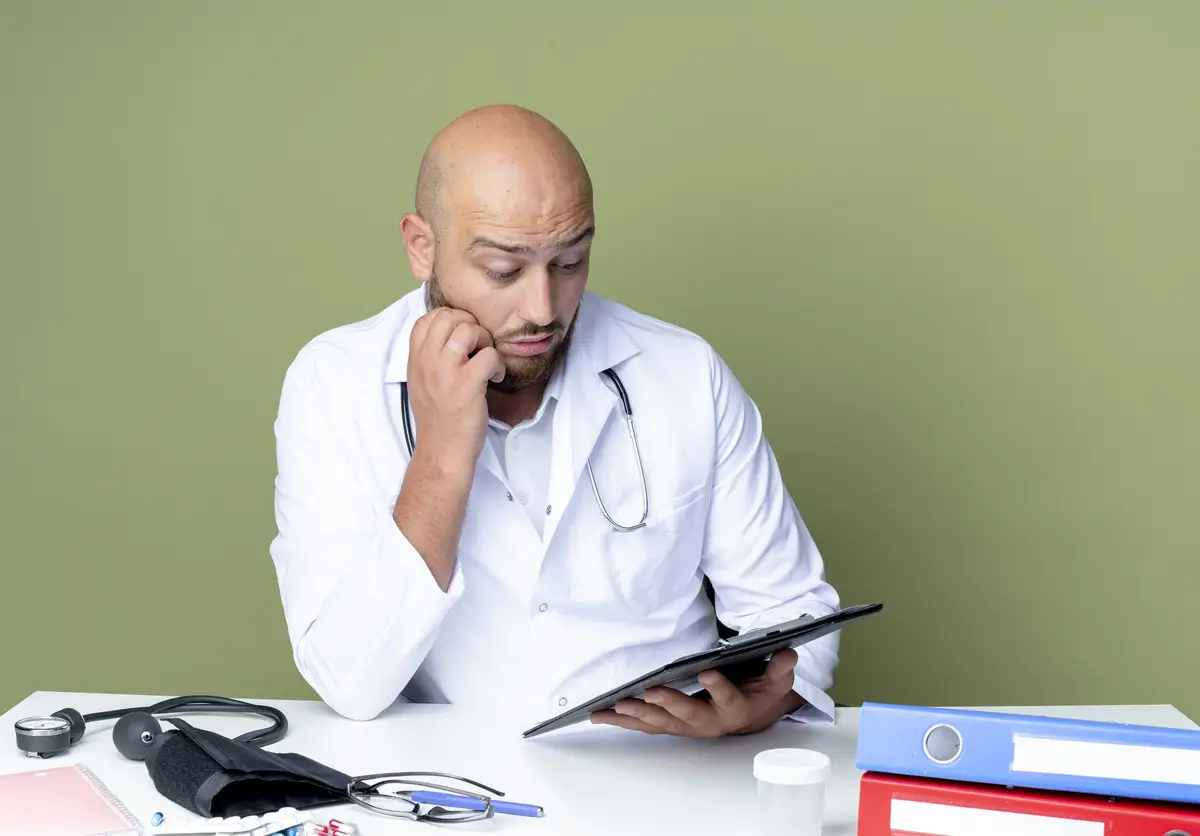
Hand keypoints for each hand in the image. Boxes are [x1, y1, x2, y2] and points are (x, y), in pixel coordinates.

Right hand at [405, 307, 505, 468]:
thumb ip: (429, 358)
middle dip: (470, 324)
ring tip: (486, 359)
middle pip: (448, 317)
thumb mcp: (421, 383)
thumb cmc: (438, 420)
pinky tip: (495, 378)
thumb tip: (450, 334)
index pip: (426, 318)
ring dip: (484, 340)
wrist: (442, 452)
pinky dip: (498, 364)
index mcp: (415, 360)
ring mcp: (446, 373)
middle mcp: (427, 362)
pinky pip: (489, 355)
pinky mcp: (467, 385)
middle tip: (478, 346)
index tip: (462, 336)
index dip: (449, 318)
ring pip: (468, 329)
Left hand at [590, 649, 804, 737]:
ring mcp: (687, 726)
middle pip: (687, 715)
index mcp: (735, 709)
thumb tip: (788, 653)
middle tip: (649, 692)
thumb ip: (781, 668)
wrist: (749, 715)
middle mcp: (709, 722)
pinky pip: (645, 724)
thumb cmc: (758, 693)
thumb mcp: (777, 680)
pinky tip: (600, 715)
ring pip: (660, 722)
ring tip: (614, 706)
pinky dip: (623, 720)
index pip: (728, 699)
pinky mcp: (671, 724)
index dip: (718, 687)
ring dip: (636, 715)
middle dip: (667, 704)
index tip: (707, 671)